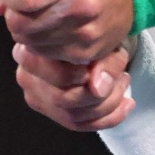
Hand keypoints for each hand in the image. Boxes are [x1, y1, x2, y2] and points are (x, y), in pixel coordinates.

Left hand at [0, 0, 134, 63]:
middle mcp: (81, 7)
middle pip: (20, 25)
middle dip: (15, 13)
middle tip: (26, 1)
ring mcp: (85, 34)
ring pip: (30, 43)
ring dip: (28, 29)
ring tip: (43, 13)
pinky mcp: (87, 53)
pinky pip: (47, 55)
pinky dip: (43, 42)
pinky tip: (55, 26)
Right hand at [12, 42, 135, 130]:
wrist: (93, 31)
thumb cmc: (93, 30)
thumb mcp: (101, 38)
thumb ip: (102, 59)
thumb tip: (98, 88)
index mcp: (30, 51)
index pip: (52, 75)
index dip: (80, 76)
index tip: (103, 65)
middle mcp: (26, 76)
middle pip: (63, 100)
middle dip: (102, 94)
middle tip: (123, 76)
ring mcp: (37, 97)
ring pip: (72, 116)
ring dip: (108, 104)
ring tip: (124, 82)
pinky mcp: (52, 112)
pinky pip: (80, 125)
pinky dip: (109, 118)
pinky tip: (128, 103)